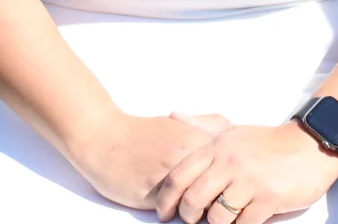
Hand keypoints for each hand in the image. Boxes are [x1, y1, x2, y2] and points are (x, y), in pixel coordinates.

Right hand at [70, 111, 223, 209]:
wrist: (105, 138)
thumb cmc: (143, 134)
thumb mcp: (180, 124)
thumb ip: (207, 130)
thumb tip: (231, 143)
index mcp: (198, 138)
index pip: (230, 165)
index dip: (232, 179)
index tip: (231, 186)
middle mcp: (188, 155)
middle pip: (220, 185)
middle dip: (220, 197)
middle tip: (216, 203)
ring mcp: (172, 175)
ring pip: (200, 201)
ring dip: (199, 208)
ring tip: (195, 209)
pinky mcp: (154, 194)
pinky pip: (176, 210)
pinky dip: (179, 212)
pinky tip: (174, 209)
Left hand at [156, 115, 337, 223]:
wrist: (311, 146)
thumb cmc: (268, 142)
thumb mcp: (233, 131)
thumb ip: (203, 125)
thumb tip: (174, 115)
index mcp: (218, 147)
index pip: (178, 176)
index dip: (166, 199)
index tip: (165, 213)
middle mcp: (230, 163)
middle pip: (193, 201)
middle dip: (188, 217)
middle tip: (193, 220)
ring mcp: (250, 182)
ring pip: (216, 217)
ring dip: (216, 223)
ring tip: (222, 219)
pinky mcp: (268, 199)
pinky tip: (242, 220)